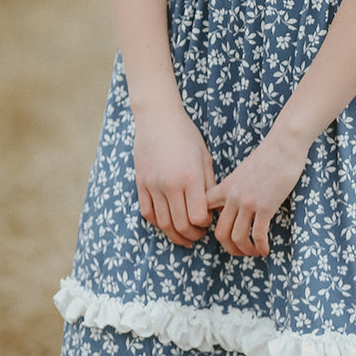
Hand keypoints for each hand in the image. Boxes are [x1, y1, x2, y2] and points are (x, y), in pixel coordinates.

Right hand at [133, 103, 215, 248]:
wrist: (158, 118)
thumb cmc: (186, 135)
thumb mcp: (205, 157)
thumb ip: (209, 185)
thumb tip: (214, 210)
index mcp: (190, 178)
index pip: (198, 217)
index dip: (205, 224)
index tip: (208, 220)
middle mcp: (170, 185)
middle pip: (181, 225)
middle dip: (192, 235)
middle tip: (198, 234)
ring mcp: (153, 186)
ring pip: (163, 223)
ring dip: (175, 235)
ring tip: (184, 236)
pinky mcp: (141, 184)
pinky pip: (147, 213)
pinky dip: (158, 223)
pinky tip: (167, 224)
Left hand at [207, 128, 308, 257]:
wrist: (284, 145)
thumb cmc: (268, 156)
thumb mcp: (243, 170)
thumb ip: (235, 186)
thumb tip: (235, 201)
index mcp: (226, 187)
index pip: (205, 209)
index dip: (207, 226)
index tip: (221, 231)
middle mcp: (233, 196)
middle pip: (220, 232)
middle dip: (229, 247)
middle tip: (239, 251)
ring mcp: (248, 202)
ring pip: (238, 237)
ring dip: (245, 251)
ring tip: (254, 253)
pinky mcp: (265, 206)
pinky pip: (258, 234)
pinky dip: (260, 247)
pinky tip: (266, 250)